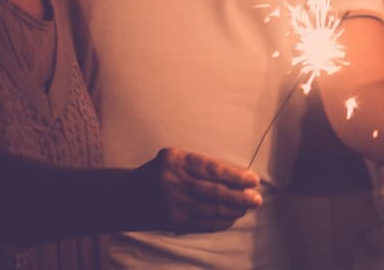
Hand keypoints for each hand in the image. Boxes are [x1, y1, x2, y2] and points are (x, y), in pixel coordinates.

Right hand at [134, 148, 261, 233]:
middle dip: (240, 197)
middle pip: (215, 192)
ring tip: (247, 208)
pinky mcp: (171, 221)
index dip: (236, 176)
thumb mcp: (177, 160)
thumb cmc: (161, 173)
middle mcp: (171, 181)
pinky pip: (203, 223)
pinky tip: (232, 218)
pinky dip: (221, 221)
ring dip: (234, 210)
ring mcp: (170, 203)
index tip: (254, 180)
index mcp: (175, 160)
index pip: (213, 169)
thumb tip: (241, 179)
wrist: (126, 196)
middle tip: (257, 199)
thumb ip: (203, 167)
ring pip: (211, 209)